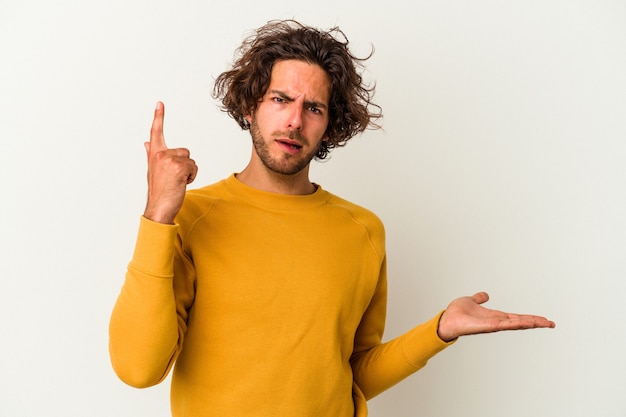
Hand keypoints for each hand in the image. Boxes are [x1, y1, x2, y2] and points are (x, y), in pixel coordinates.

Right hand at [143, 101, 197, 223]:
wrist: (159, 208)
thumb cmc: (159, 191)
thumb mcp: (153, 170)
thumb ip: (151, 154)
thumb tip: (147, 141)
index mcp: (154, 154)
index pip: (156, 132)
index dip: (159, 117)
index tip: (160, 103)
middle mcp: (160, 154)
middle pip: (185, 152)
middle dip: (185, 165)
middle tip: (173, 179)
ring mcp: (168, 159)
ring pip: (191, 160)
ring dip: (189, 172)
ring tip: (176, 183)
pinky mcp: (178, 167)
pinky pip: (194, 167)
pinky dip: (191, 177)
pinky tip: (181, 185)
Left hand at [437, 292, 554, 341]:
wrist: (446, 320)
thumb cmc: (456, 314)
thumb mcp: (470, 301)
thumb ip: (478, 299)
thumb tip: (485, 295)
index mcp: (495, 316)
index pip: (516, 317)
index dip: (529, 318)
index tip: (543, 319)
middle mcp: (496, 322)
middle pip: (520, 322)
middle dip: (536, 323)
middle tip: (551, 323)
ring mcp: (492, 325)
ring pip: (515, 324)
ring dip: (529, 323)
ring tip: (544, 323)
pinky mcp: (486, 326)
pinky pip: (502, 324)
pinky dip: (513, 324)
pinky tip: (523, 322)